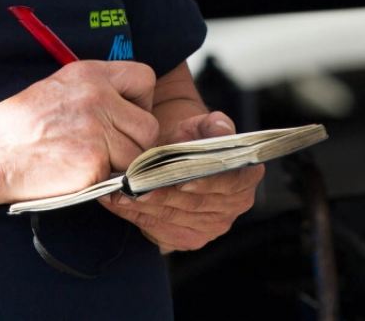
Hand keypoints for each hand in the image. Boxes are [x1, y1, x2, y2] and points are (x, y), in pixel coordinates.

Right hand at [0, 61, 158, 201]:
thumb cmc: (20, 126)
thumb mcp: (59, 88)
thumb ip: (96, 91)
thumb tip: (129, 107)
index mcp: (90, 74)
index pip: (144, 78)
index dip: (141, 101)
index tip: (127, 116)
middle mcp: (98, 97)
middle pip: (149, 124)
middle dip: (136, 141)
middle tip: (112, 149)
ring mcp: (97, 131)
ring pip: (139, 154)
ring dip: (122, 164)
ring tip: (93, 161)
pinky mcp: (93, 162)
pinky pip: (119, 176)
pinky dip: (106, 180)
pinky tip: (81, 173)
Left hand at [99, 111, 263, 252]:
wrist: (175, 160)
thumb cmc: (190, 141)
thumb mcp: (203, 126)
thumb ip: (215, 125)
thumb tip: (223, 130)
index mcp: (245, 178)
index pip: (229, 184)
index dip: (206, 183)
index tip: (182, 180)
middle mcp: (233, 207)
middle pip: (196, 203)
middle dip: (164, 194)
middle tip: (137, 184)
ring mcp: (210, 228)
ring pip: (174, 218)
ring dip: (145, 206)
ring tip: (121, 191)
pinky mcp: (186, 240)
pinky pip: (158, 229)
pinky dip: (135, 215)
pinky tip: (119, 202)